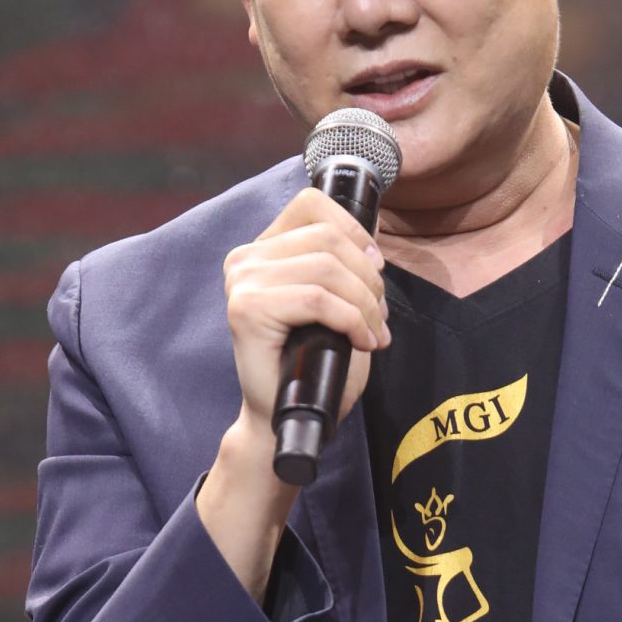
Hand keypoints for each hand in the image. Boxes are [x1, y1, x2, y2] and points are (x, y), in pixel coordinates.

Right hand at [222, 186, 390, 435]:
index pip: (313, 205)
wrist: (285, 416)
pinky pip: (318, 299)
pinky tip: (361, 342)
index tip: (376, 269)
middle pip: (327, 238)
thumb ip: (346, 261)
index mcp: (263, 248)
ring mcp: (242, 282)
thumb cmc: (314, 363)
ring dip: (364, 303)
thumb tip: (374, 226)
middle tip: (379, 316)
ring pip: (326, 268)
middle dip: (368, 278)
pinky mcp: (247, 309)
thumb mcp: (337, 300)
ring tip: (373, 333)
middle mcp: (246, 258)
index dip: (355, 231)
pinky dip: (352, 320)